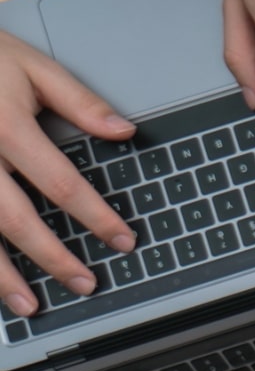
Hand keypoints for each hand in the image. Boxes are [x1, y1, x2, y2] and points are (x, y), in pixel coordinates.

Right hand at [0, 33, 139, 316]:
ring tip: (28, 305)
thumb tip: (126, 131)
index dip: (96, 217)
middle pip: (16, 219)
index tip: (124, 241)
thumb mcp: (31, 66)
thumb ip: (78, 100)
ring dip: (0, 275)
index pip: (61, 183)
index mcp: (6, 126)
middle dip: (53, 257)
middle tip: (85, 283)